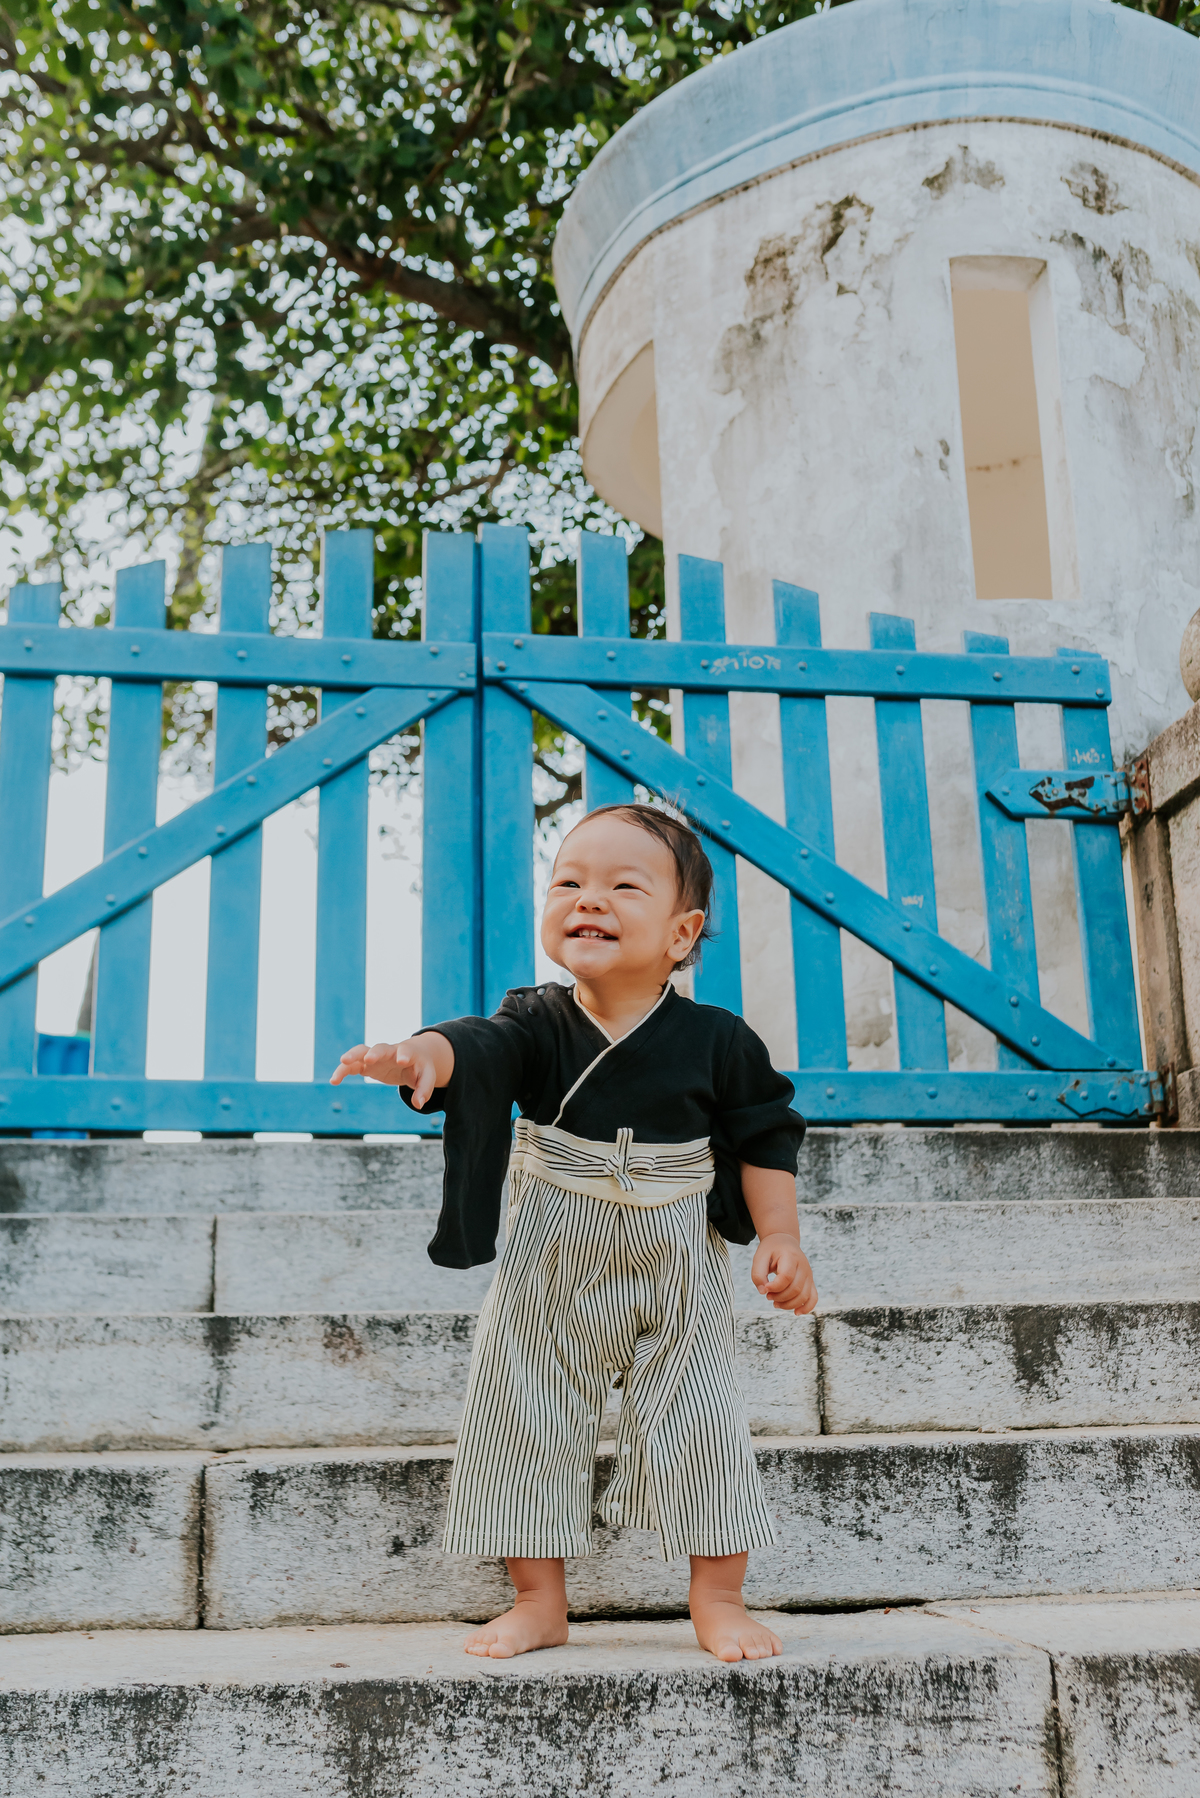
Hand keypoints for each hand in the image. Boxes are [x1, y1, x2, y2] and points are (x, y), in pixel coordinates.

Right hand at [329, 1036, 443, 1106]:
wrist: (410, 1057)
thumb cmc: (420, 1067)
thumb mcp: (427, 1077)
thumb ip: (424, 1090)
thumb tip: (418, 1104)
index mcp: (408, 1053)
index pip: (406, 1051)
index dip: (404, 1054)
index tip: (402, 1060)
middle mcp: (390, 1052)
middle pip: (381, 1047)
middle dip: (375, 1052)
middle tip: (369, 1058)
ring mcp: (376, 1057)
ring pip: (361, 1051)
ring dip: (352, 1056)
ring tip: (343, 1062)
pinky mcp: (366, 1065)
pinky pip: (352, 1065)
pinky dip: (343, 1070)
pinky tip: (334, 1081)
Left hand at [751, 1234, 816, 1314]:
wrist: (784, 1242)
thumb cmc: (770, 1251)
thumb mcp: (759, 1258)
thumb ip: (758, 1274)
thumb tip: (763, 1292)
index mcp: (790, 1256)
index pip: (786, 1276)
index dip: (775, 1287)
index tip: (765, 1288)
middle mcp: (803, 1266)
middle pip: (796, 1289)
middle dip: (780, 1297)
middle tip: (768, 1296)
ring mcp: (809, 1274)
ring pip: (804, 1296)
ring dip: (789, 1304)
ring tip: (775, 1303)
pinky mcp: (810, 1282)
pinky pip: (813, 1297)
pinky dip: (807, 1308)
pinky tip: (796, 1313)